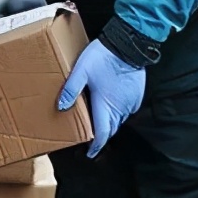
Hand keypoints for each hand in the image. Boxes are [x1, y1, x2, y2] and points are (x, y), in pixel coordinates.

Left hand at [58, 40, 145, 158]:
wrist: (127, 45)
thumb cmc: (103, 58)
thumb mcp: (81, 71)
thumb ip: (70, 90)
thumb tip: (61, 107)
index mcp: (105, 105)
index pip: (102, 134)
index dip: (96, 146)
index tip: (90, 152)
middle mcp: (120, 108)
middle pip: (111, 129)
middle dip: (101, 134)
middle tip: (91, 136)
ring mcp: (130, 102)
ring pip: (119, 119)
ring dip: (109, 122)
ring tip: (99, 119)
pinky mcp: (136, 95)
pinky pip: (127, 109)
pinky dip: (118, 111)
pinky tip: (111, 103)